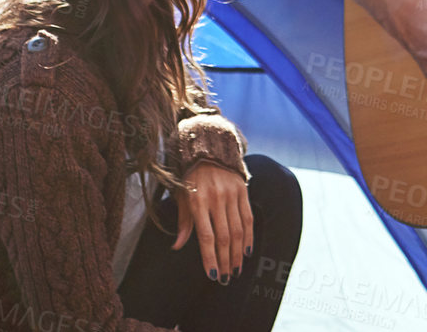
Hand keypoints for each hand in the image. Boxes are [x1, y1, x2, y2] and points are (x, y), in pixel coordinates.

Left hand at [172, 161, 252, 282]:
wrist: (209, 148)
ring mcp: (231, 193)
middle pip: (224, 237)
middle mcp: (216, 198)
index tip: (213, 275)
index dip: (210, 258)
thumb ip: (183, 222)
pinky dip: (249, 236)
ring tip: (236, 269)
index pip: (206, 237)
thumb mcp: (182, 196)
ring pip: (238, 230)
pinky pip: (248, 217)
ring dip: (237, 253)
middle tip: (226, 278)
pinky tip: (247, 250)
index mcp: (198, 201)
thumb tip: (177, 246)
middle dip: (225, 261)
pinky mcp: (243, 190)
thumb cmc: (191, 176)